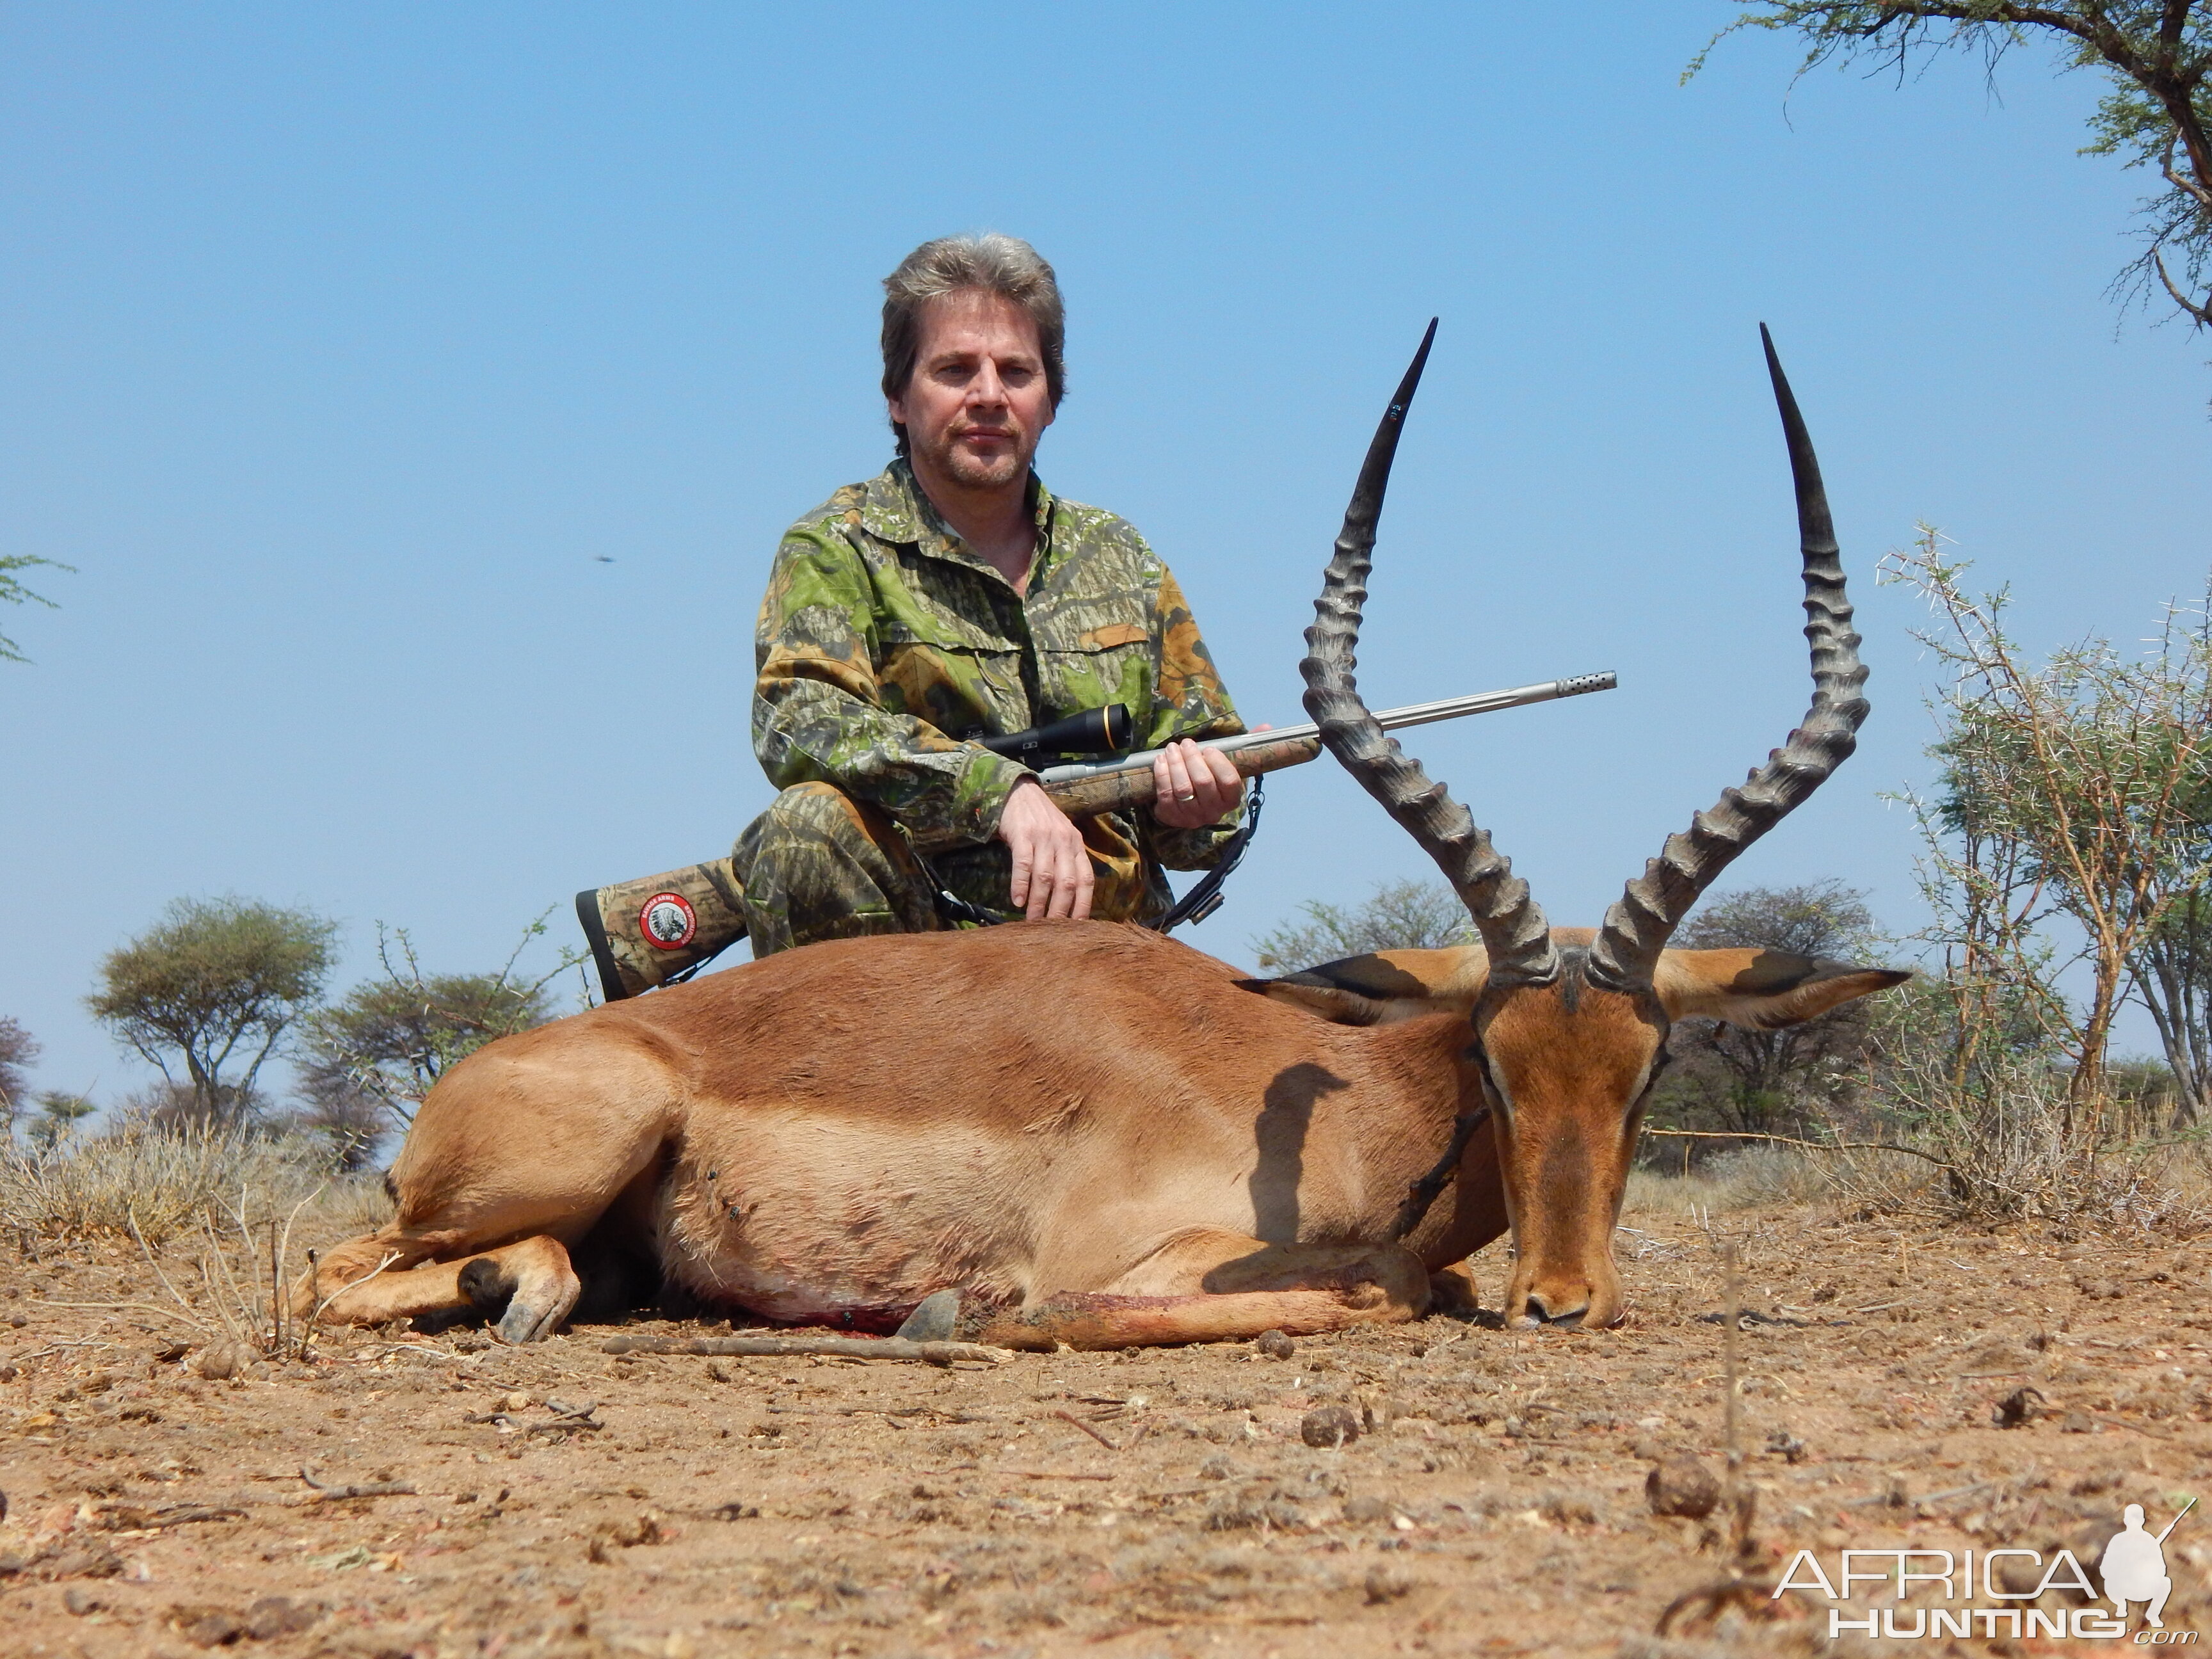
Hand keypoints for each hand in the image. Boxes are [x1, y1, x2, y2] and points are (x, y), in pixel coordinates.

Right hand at [996, 778, 1094, 919]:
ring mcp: (1043, 837)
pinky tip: (1017, 901)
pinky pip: (1023, 864)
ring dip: (1038, 903)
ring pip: (1045, 877)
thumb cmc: (1039, 820)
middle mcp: (1064, 841)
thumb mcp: (1061, 837)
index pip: (1086, 880)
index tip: (1077, 927)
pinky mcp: (1023, 834)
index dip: (1084, 905)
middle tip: (1051, 930)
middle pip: (1067, 883)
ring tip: (1031, 921)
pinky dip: (1021, 885)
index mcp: (1076, 845)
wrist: (1017, 791)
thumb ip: (1066, 861)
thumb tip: (1067, 899)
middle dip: (1060, 910)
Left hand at [1151, 737, 1248, 829]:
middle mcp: (1213, 811)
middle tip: (1186, 743)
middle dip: (1192, 758)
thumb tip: (1266, 727)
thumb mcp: (1228, 765)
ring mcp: (1192, 816)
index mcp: (1231, 799)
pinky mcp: (1172, 816)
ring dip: (1175, 764)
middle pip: (1203, 782)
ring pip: (1182, 788)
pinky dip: (1162, 774)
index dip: (1218, 763)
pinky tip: (1161, 760)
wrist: (1187, 806)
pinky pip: (1165, 794)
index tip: (1208, 749)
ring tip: (1172, 749)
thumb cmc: (1211, 779)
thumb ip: (1246, 747)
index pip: (1230, 782)